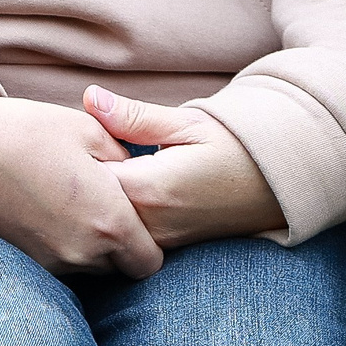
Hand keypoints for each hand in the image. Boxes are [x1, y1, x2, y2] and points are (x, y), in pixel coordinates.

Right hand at [0, 91, 163, 277]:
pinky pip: (59, 263)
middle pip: (120, 267)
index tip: (138, 212)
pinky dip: (62, 243)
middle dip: (122, 242)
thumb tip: (136, 171)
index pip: (149, 262)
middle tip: (107, 201)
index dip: (150, 240)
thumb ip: (126, 157)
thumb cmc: (27, 132)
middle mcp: (80, 253)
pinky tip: (48, 208)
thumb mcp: (89, 130)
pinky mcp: (23, 261)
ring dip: (91, 243)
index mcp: (107, 222)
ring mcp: (48, 262)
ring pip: (89, 267)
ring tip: (73, 200)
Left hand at [86, 85, 285, 250]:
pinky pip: (123, 233)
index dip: (70, 160)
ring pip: (103, 224)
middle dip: (74, 182)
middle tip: (68, 157)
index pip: (82, 181)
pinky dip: (112, 212)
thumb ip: (133, 116)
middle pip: (87, 208)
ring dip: (93, 199)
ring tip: (87, 174)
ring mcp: (157, 242)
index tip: (66, 142)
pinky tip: (113, 192)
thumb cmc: (235, 145)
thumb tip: (90, 97)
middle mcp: (149, 225)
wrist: (279, 184)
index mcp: (149, 189)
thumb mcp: (187, 123)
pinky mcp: (164, 248)